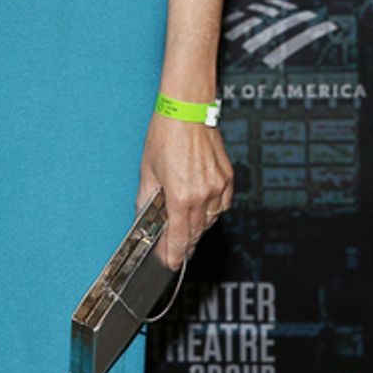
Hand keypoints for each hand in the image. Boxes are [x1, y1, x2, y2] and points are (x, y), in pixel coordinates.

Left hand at [135, 109, 233, 268]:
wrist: (187, 110)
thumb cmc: (166, 135)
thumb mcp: (148, 170)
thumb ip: (147, 199)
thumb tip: (144, 216)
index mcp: (181, 197)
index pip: (179, 237)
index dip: (174, 254)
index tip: (170, 262)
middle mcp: (203, 196)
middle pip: (195, 232)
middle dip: (185, 244)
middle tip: (177, 251)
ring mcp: (218, 187)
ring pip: (210, 220)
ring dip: (198, 227)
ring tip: (187, 227)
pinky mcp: (228, 177)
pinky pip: (223, 204)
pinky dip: (213, 210)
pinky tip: (204, 208)